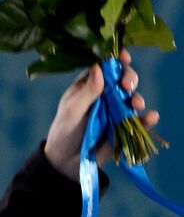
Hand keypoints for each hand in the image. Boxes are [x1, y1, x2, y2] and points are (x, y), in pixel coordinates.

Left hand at [44, 48, 160, 177]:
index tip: (123, 56)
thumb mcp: (72, 111)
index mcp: (90, 85)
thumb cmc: (65, 131)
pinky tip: (150, 117)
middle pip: (124, 79)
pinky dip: (147, 118)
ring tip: (136, 104)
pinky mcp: (125, 126)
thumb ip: (87, 92)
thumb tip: (99, 67)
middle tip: (127, 86)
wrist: (68, 160)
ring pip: (133, 98)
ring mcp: (117, 110)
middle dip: (129, 79)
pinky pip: (140, 120)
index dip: (116, 60)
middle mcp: (106, 95)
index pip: (106, 68)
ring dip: (138, 98)